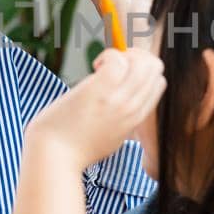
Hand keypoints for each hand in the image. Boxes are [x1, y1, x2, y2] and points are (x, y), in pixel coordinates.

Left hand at [24, 48, 165, 169]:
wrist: (54, 158)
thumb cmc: (73, 147)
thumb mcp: (108, 136)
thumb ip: (118, 118)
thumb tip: (113, 95)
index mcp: (136, 118)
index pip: (158, 83)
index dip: (143, 70)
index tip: (122, 72)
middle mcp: (132, 109)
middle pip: (155, 68)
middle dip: (137, 56)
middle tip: (113, 63)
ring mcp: (118, 100)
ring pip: (143, 62)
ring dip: (124, 54)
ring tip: (103, 65)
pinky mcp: (100, 91)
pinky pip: (118, 60)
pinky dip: (109, 55)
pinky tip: (95, 65)